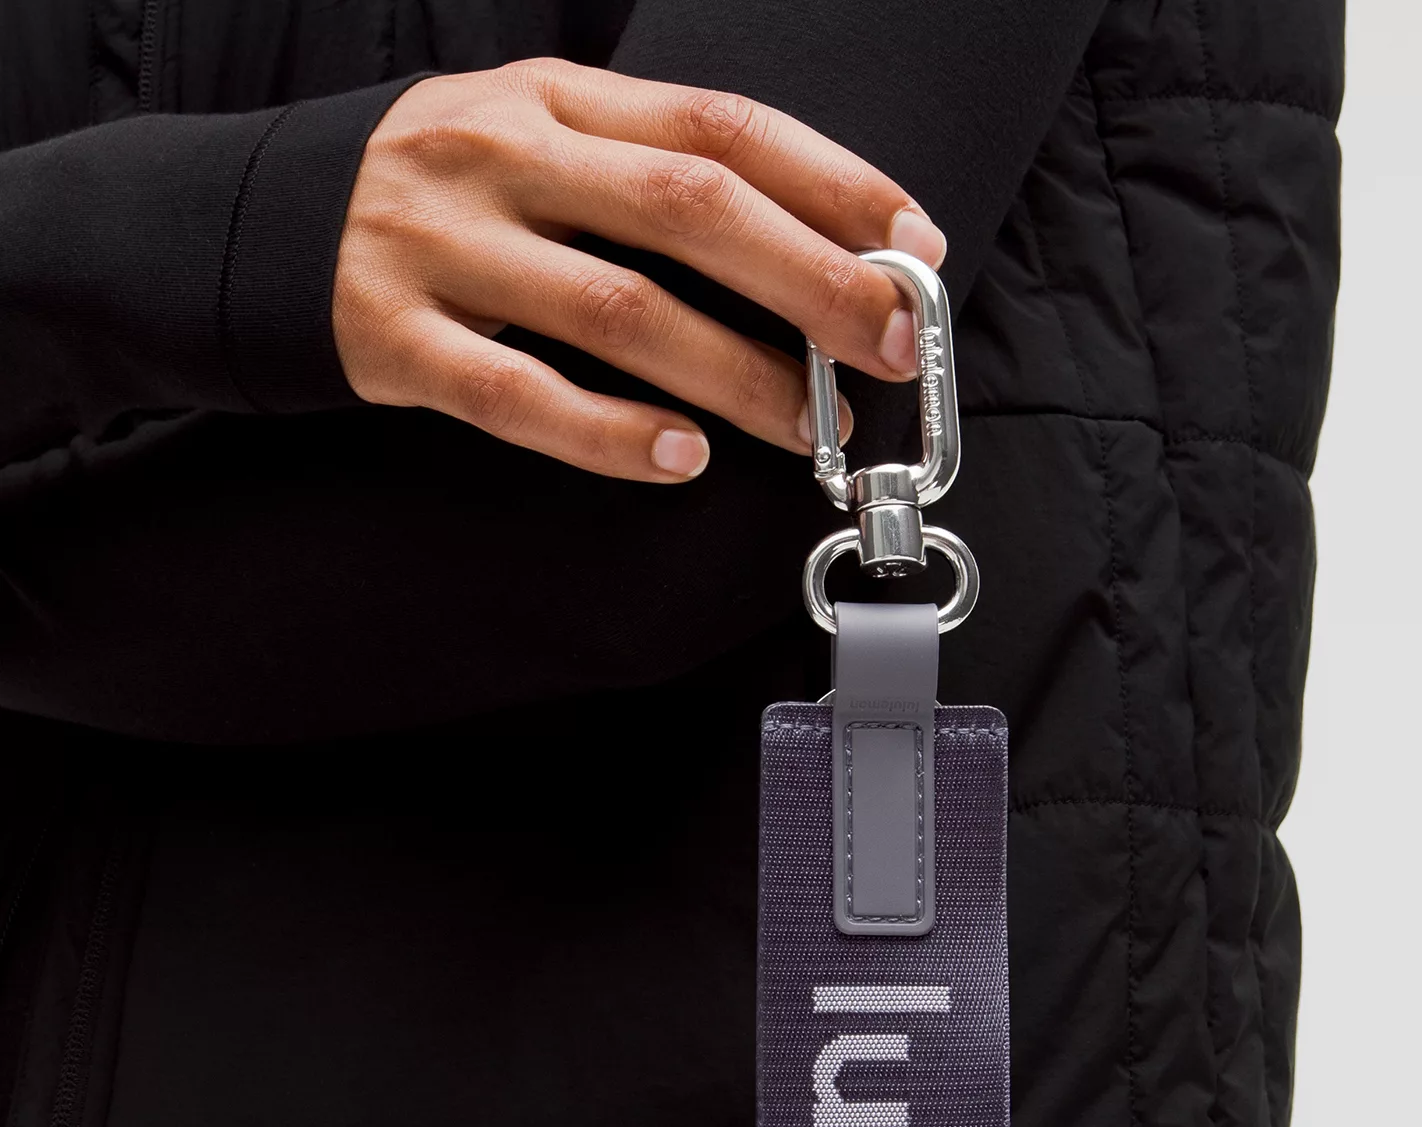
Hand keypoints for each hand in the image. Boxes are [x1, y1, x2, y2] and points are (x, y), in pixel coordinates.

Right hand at [332, 62, 946, 483]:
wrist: (242, 227)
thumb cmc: (436, 202)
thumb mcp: (534, 144)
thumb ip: (645, 176)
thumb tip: (809, 246)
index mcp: (556, 100)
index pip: (721, 124)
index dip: (830, 186)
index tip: (911, 249)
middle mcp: (502, 156)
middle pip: (690, 207)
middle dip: (809, 281)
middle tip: (883, 346)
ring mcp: (442, 245)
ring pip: (619, 309)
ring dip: (734, 377)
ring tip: (808, 428)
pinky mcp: (393, 338)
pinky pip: (520, 395)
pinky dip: (612, 435)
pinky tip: (681, 462)